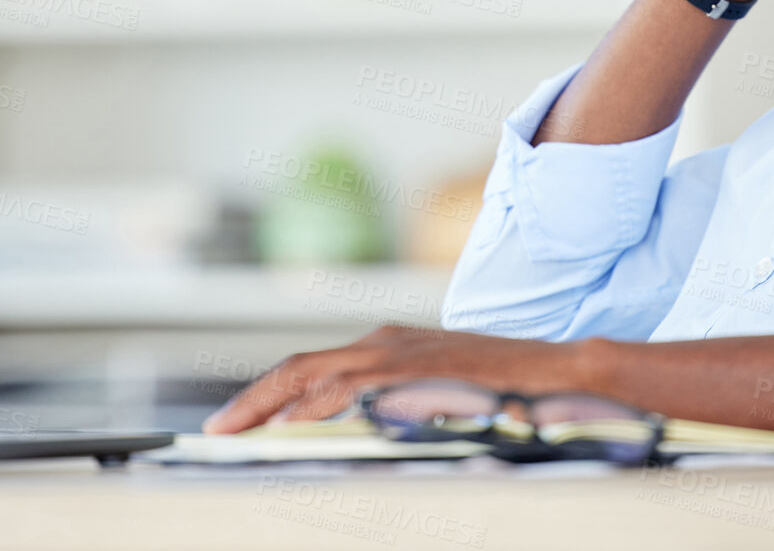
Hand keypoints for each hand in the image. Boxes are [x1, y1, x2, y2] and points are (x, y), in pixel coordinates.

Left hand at [200, 325, 588, 433]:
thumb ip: (397, 406)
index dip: (267, 393)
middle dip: (252, 399)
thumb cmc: (502, 389)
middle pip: (300, 367)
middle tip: (215, 432)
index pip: (311, 369)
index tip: (234, 422)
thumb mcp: (435, 394)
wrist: (558, 370)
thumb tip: (359, 432)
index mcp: (384, 347)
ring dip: (271, 403)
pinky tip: (293, 425)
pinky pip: (352, 385)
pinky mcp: (414, 367)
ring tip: (238, 432)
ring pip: (317, 374)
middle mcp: (384, 342)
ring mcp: (398, 351)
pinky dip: (316, 404)